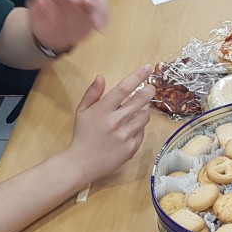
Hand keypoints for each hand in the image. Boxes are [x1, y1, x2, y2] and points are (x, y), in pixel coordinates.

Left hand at [27, 0, 109, 54]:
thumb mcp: (36, 20)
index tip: (73, 1)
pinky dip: (104, 17)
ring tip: (95, 23)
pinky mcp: (97, 7)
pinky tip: (99, 29)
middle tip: (88, 4)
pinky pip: (105, 7)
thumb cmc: (44, 24)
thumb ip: (37, 8)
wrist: (54, 37)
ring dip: (99, 5)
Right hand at [69, 65, 154, 184]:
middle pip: (140, 100)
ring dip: (143, 110)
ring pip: (145, 116)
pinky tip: (130, 128)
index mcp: (102, 110)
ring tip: (135, 111)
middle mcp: (115, 122)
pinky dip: (139, 127)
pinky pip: (142, 132)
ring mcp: (125, 136)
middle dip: (149, 91)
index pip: (124, 88)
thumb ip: (92, 93)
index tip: (148, 68)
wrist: (82, 163)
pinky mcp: (131, 148)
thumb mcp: (82, 111)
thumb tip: (101, 77)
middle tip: (150, 88)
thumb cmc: (83, 135)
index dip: (138, 76)